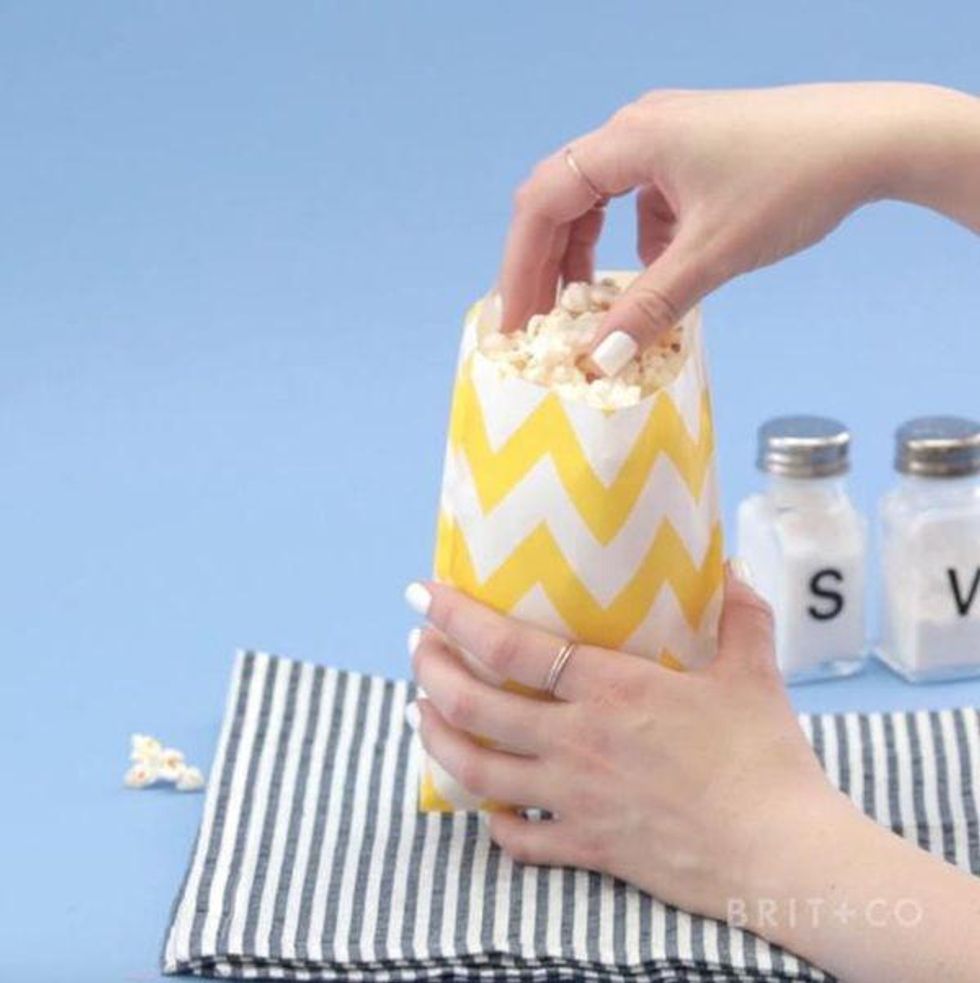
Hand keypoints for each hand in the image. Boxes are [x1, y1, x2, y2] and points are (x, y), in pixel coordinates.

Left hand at [407, 564, 834, 921]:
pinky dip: (489, 817)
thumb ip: (739, 614)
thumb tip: (733, 568)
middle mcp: (575, 742)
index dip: (455, 617)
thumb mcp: (754, 673)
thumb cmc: (766, 761)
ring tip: (419, 711)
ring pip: (475, 770)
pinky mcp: (586, 847)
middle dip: (430, 671)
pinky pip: (516, 838)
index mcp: (609, 690)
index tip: (422, 595)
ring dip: (436, 737)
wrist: (781, 855)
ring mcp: (573, 800)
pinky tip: (481, 802)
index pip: (508, 646)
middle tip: (417, 648)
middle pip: (472, 705)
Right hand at [498, 82, 979, 375]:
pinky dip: (628, 244)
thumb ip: (648, 308)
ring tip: (580, 308)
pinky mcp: (688, 155)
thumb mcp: (711, 255)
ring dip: (582, 255)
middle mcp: (636, 131)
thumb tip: (596, 362)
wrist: (872, 140)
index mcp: (631, 140)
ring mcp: (663, 139)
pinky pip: (635, 202)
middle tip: (535, 326)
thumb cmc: (793, 183)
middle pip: (560, 199)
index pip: (543, 203)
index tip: (514, 324)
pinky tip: (648, 276)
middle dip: (542, 265)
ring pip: (595, 201)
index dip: (518, 267)